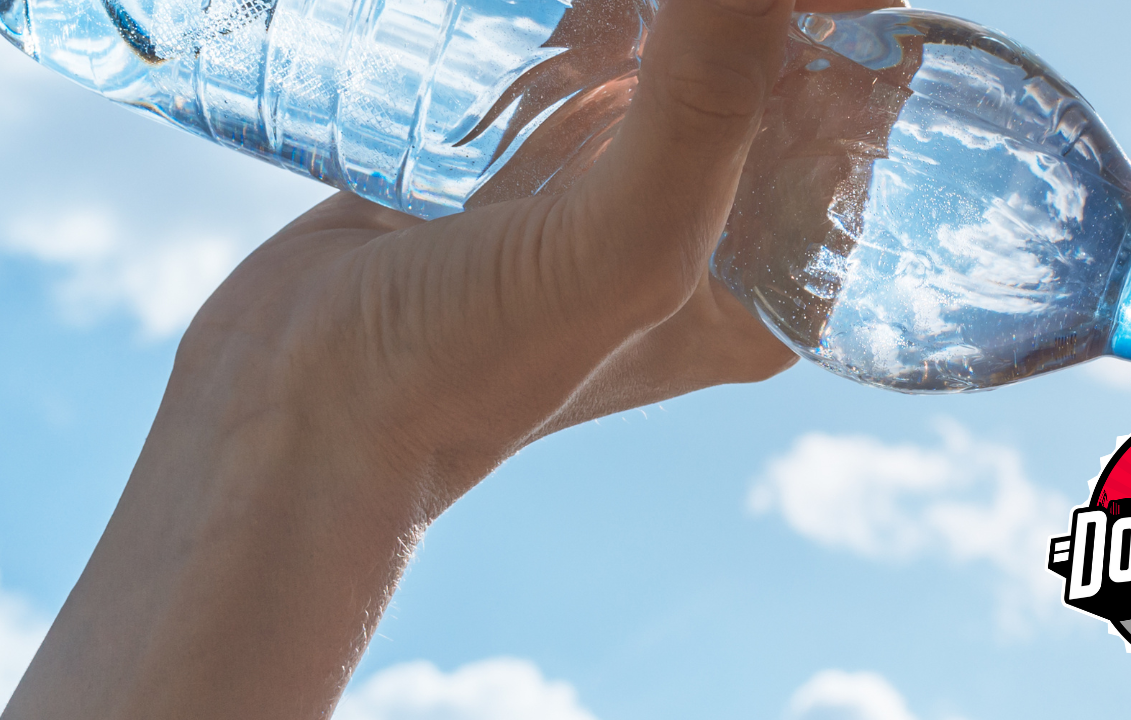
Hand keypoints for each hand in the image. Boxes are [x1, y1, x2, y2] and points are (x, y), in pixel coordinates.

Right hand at [0, 0, 936, 715]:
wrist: (284, 417)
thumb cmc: (466, 371)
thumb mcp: (625, 243)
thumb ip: (709, 101)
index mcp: (764, 279)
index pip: (846, 115)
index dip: (842, 22)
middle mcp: (693, 235)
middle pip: (752, 75)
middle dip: (736, 15)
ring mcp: (596, 195)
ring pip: (655, 55)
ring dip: (646, 4)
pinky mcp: (507, 164)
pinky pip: (563, 57)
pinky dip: (569, 5)